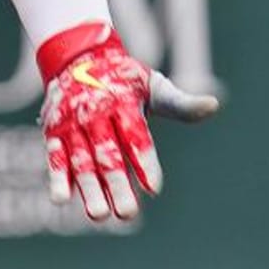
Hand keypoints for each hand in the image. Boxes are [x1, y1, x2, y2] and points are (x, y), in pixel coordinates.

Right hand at [37, 21, 218, 221]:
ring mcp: (74, 122)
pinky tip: (61, 198)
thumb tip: (214, 104)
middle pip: (109, 152)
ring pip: (81, 158)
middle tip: (127, 214)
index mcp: (125, 101)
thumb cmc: (125, 80)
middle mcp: (97, 112)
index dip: (144, 162)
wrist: (78, 54)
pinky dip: (56, 176)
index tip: (154, 189)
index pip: (136, 135)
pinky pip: (54, 155)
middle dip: (117, 183)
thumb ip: (181, 104)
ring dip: (89, 187)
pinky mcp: (55, 130)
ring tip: (99, 215)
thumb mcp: (154, 87)